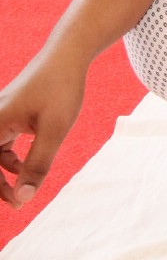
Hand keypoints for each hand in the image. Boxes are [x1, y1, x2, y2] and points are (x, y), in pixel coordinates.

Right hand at [0, 54, 86, 209]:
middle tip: (17, 203)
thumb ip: (38, 165)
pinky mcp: (10, 113)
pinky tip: (28, 165)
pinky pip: (2, 142)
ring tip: (23, 191)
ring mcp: (1, 115)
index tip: (14, 203)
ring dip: (5, 172)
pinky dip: (11, 158)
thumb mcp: (54, 130)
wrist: (68, 55)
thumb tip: (23, 198)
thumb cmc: (61, 89)